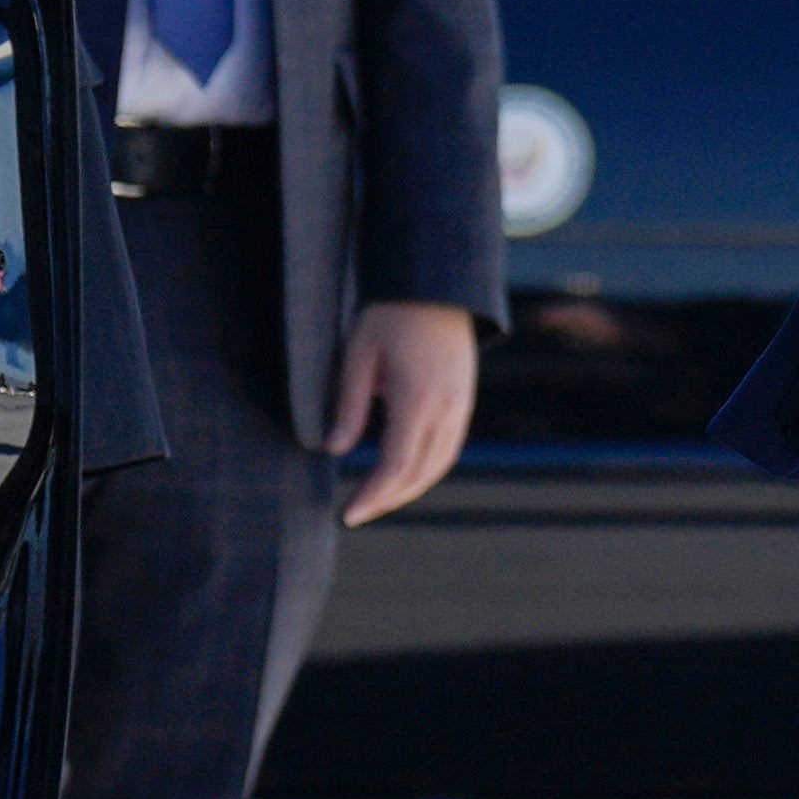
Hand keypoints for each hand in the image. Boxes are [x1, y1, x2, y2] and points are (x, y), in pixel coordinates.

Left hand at [325, 298, 482, 526]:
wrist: (436, 286)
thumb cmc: (390, 314)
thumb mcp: (358, 354)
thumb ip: (348, 405)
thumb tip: (335, 450)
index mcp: (416, 399)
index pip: (395, 465)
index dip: (372, 495)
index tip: (348, 513)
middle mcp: (445, 409)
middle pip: (418, 473)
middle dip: (387, 499)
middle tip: (355, 512)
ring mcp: (460, 406)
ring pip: (438, 465)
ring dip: (408, 488)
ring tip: (377, 498)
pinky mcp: (464, 401)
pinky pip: (448, 448)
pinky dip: (426, 469)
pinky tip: (404, 473)